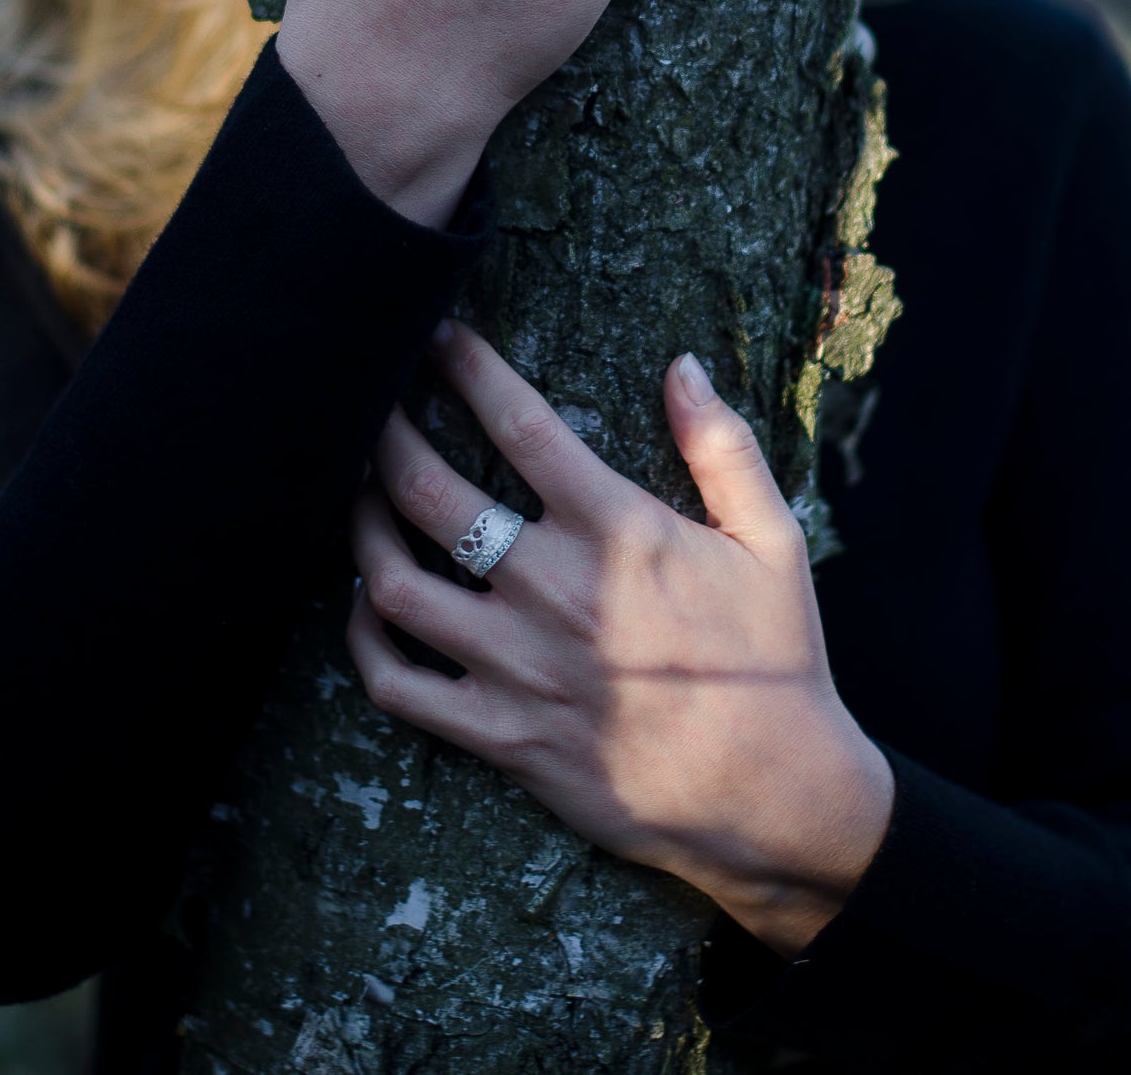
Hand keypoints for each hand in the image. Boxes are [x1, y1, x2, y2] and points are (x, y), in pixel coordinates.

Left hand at [348, 325, 894, 957]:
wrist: (772, 796)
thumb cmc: (776, 659)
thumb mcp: (773, 540)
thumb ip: (723, 446)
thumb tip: (684, 366)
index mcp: (618, 530)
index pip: (520, 423)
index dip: (467, 367)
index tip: (437, 335)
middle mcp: (554, 589)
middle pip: (430, 492)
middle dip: (386, 433)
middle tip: (369, 402)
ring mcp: (518, 666)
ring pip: (394, 582)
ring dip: (361, 526)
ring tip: (354, 490)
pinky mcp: (501, 735)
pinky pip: (399, 685)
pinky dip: (364, 638)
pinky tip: (364, 602)